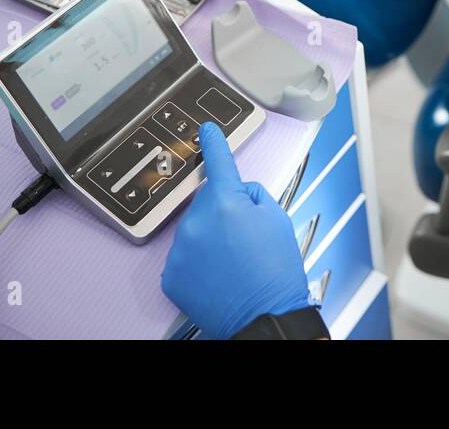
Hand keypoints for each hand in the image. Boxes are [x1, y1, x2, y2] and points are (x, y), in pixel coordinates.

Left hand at [161, 122, 310, 338]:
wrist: (263, 318)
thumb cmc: (276, 273)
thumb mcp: (278, 219)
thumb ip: (253, 196)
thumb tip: (238, 194)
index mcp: (226, 203)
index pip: (218, 163)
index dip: (214, 143)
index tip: (206, 130)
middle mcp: (196, 222)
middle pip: (208, 202)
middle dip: (224, 211)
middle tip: (246, 238)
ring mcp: (180, 250)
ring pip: (195, 229)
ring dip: (210, 237)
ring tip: (234, 262)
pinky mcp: (171, 275)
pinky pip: (185, 255)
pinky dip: (198, 262)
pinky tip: (218, 275)